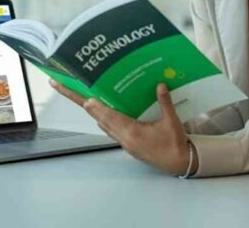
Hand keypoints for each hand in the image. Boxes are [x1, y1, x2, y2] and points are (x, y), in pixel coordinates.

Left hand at [50, 80, 194, 174]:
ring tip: (84, 97)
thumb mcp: (172, 122)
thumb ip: (164, 103)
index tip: (84, 98)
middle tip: (70, 90)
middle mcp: (124, 138)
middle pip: (100, 119)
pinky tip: (105, 112)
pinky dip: (105, 119)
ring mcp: (124, 143)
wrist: (179, 163)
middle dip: (86, 105)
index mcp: (133, 133)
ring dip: (94, 112)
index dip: (96, 107)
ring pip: (104, 125)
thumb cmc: (175, 144)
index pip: (110, 117)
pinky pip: (111, 130)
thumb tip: (160, 85)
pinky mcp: (128, 145)